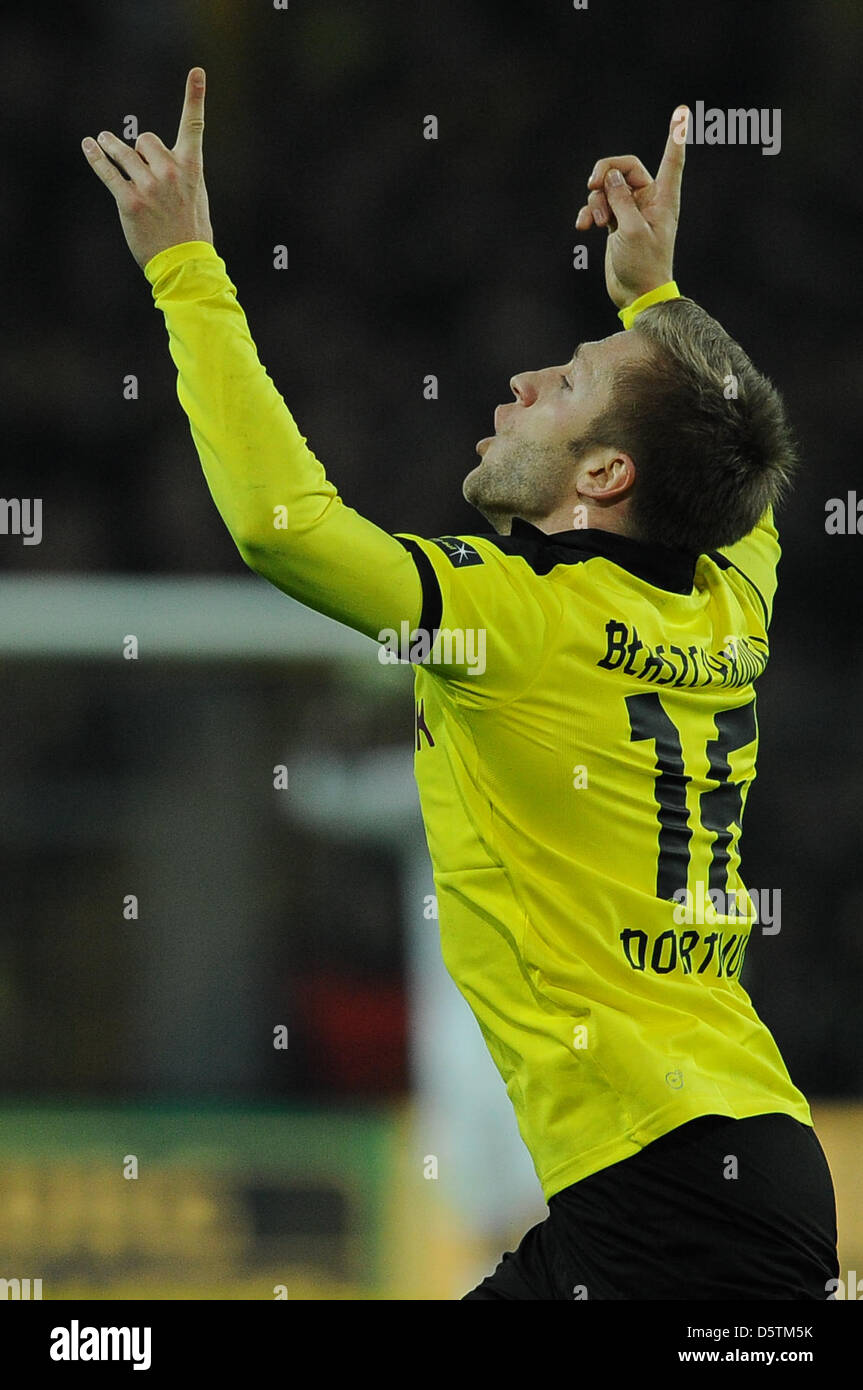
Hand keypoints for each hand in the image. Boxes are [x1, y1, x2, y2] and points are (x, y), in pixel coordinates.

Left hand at [81, 68, 213, 270]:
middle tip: (142, 168)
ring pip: (123, 153)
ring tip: (103, 142)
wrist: (184, 263)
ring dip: (111, 147)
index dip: (196, 97)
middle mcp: (169, 171)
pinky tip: (89, 146)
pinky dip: (96, 158)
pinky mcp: (129, 201)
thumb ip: (181, 172)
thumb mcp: (196, 196)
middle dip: (140, 150)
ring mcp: (149, 186)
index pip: (194, 126)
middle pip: (145, 140)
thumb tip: (156, 158)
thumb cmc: (192, 232)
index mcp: (191, 168)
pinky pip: (108, 172)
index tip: (197, 72)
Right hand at [575, 105, 687, 309]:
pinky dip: (589, 213)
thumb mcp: (632, 230)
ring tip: (595, 223)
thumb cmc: (643, 265)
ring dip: (595, 201)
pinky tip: (582, 227)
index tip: (682, 111)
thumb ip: (621, 200)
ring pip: (607, 188)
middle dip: (606, 173)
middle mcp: (648, 200)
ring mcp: (630, 210)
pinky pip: (599, 206)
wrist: (636, 294)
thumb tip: (610, 178)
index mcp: (663, 198)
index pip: (672, 159)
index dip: (676, 135)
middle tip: (593, 185)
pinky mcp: (616, 223)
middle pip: (625, 167)